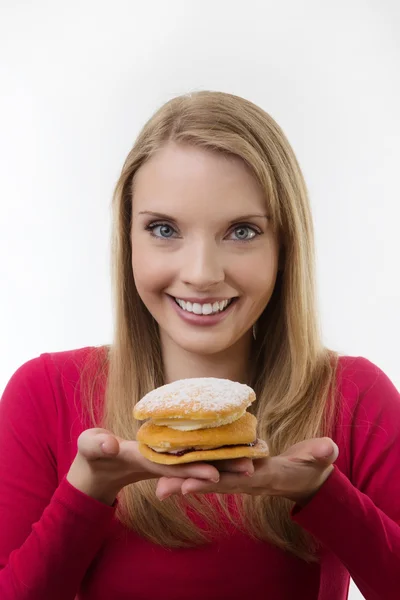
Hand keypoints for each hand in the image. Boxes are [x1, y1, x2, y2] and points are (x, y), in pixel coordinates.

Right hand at [66, 428, 250, 504]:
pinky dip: (210, 454)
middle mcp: (160, 462)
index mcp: (144, 460)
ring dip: (222, 462)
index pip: (173, 466)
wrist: (95, 468)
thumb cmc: (90, 455)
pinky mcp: (168, 456)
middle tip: (250, 467)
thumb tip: (109, 446)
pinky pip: (192, 455)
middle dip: (220, 468)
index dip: (193, 468)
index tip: (216, 474)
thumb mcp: (89, 448)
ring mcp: (165, 460)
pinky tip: (231, 450)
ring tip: (250, 460)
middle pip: (193, 466)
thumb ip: (96, 445)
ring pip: (197, 460)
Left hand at [155, 437, 338, 505]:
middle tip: (159, 490)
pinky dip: (194, 471)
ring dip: (184, 481)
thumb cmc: (314, 467)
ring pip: (209, 479)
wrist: (308, 479)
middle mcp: (246, 479)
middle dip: (187, 486)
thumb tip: (327, 451)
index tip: (187, 487)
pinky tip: (175, 470)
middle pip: (213, 483)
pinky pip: (214, 471)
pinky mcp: (237, 470)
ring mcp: (241, 477)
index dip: (211, 483)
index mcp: (262, 476)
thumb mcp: (320, 459)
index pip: (233, 481)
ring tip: (156, 484)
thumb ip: (321, 454)